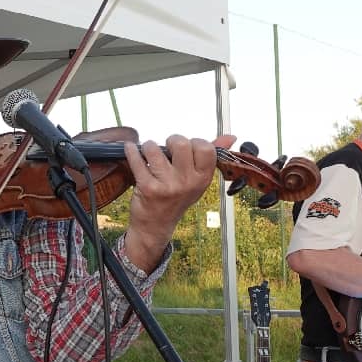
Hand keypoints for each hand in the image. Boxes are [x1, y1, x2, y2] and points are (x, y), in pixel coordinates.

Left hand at [122, 133, 237, 270]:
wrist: (156, 225)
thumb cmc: (177, 198)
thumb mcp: (197, 180)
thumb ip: (211, 156)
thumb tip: (231, 136)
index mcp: (203, 178)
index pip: (206, 147)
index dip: (194, 142)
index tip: (187, 148)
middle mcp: (187, 182)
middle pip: (181, 143)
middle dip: (172, 140)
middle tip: (168, 149)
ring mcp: (167, 186)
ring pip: (155, 148)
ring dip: (149, 146)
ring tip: (149, 153)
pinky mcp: (148, 188)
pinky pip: (137, 160)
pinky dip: (131, 151)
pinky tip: (130, 149)